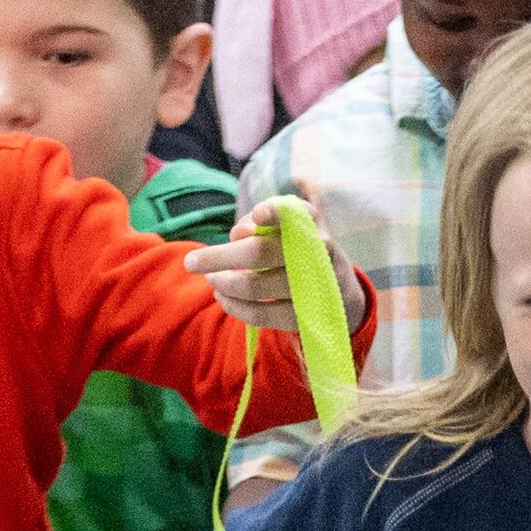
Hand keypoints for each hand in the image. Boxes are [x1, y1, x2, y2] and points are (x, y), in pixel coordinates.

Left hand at [188, 219, 367, 334]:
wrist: (340, 288)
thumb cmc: (302, 247)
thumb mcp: (292, 223)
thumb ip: (265, 218)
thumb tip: (240, 233)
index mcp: (311, 227)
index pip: (294, 215)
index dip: (275, 214)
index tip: (258, 216)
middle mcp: (317, 256)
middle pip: (259, 253)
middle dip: (218, 257)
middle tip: (190, 262)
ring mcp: (314, 288)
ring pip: (254, 287)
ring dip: (223, 283)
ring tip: (211, 280)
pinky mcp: (306, 316)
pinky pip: (260, 315)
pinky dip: (234, 307)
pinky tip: (223, 297)